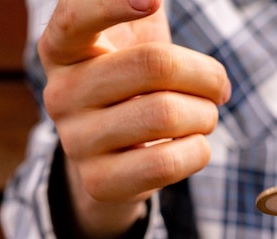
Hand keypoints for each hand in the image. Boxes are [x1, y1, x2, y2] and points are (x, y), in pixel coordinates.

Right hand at [38, 0, 230, 238]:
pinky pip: (167, 163)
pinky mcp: (99, 182)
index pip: (76, 16)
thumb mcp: (133, 37)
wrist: (117, 155)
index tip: (155, 2)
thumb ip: (144, 6)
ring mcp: (75, 142)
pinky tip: (193, 146)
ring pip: (166, 116)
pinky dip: (198, 151)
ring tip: (203, 117)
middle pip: (154, 65)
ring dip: (206, 116)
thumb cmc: (134, 84)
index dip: (115, 3)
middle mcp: (59, 94)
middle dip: (206, 75)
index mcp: (62, 49)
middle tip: (217, 87)